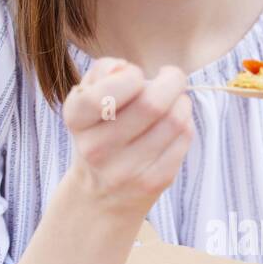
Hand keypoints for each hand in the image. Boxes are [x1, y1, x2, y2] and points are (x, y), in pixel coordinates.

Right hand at [63, 55, 193, 219]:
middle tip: (172, 77)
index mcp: (76, 119)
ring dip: (182, 101)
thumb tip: (123, 68)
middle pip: (152, 104)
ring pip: (174, 120)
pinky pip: (183, 139)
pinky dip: (186, 123)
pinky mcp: (153, 182)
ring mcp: (126, 169)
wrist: (100, 195)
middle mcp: (96, 148)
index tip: (136, 74)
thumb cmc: (100, 131)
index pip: (103, 94)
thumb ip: (102, 71)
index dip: (130, 75)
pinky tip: (175, 124)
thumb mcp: (87, 99)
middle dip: (172, 80)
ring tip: (175, 100)